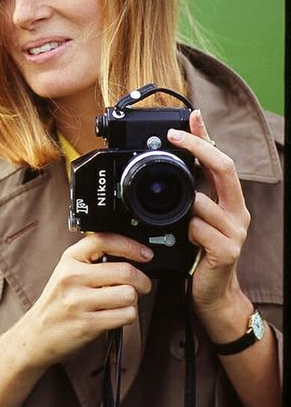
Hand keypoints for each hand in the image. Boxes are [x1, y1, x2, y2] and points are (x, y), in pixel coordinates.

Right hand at [21, 232, 152, 368]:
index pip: (104, 240)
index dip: (131, 245)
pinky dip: (128, 315)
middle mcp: (72, 277)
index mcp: (69, 259)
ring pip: (129, 295)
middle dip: (142, 280)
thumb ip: (93, 259)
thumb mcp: (67, 271)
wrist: (37, 334)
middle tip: (142, 285)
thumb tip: (131, 255)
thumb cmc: (58, 302)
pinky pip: (125, 315)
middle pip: (125, 271)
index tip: (145, 254)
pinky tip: (117, 314)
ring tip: (123, 302)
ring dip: (134, 300)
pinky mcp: (87, 324)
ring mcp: (79, 301)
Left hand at [168, 110, 250, 318]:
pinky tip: (185, 238)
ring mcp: (234, 230)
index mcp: (229, 199)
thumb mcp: (196, 215)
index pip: (221, 159)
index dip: (206, 137)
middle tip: (175, 137)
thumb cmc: (200, 250)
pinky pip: (198, 229)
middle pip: (223, 168)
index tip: (191, 118)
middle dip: (198, 148)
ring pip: (203, 201)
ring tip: (176, 220)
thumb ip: (191, 190)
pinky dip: (186, 230)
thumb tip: (176, 162)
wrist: (212, 292)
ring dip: (184, 206)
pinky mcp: (226, 250)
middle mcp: (236, 211)